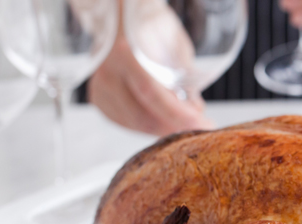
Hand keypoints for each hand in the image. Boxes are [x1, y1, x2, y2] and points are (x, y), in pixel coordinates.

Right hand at [88, 12, 212, 135]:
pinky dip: (150, 124)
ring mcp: (101, 87)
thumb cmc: (151, 28)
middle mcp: (108, 72)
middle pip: (143, 116)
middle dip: (175, 126)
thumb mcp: (176, 47)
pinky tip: (164, 118)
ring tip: (185, 121)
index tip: (201, 124)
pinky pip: (128, 122)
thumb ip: (184, 80)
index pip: (151, 93)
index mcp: (125, 54)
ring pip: (136, 123)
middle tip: (199, 127)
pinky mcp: (100, 99)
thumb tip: (195, 111)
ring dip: (164, 127)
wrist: (122, 18)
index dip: (178, 115)